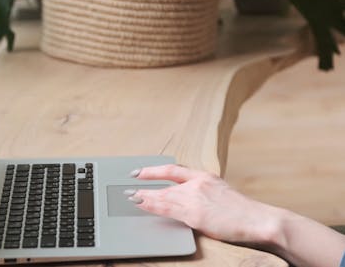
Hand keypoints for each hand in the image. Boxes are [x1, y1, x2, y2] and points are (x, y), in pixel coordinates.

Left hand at [127, 164, 279, 243]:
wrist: (259, 220)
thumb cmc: (243, 212)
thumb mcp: (221, 194)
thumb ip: (202, 194)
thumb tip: (186, 200)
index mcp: (205, 177)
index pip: (174, 169)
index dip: (155, 170)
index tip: (141, 171)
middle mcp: (198, 183)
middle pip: (165, 181)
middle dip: (145, 182)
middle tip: (128, 185)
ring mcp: (195, 197)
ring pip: (163, 195)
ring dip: (144, 195)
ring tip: (130, 196)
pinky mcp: (195, 213)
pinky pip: (167, 208)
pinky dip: (151, 205)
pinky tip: (142, 204)